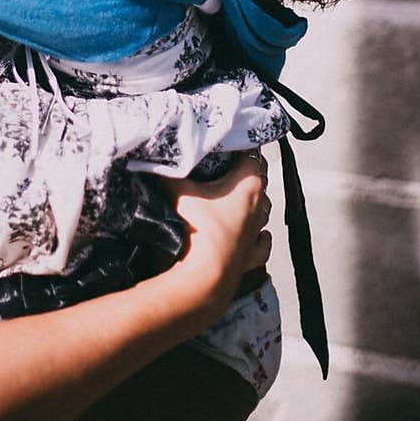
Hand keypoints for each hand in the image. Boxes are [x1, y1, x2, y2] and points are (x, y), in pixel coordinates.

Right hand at [160, 151, 271, 328]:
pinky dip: (260, 236)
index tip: (228, 144)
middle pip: (260, 179)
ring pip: (264, 209)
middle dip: (245, 172)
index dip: (240, 147)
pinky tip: (256, 234)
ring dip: (254, 203)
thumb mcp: (179, 192)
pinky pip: (262, 242)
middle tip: (225, 168)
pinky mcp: (253, 256)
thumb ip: (168, 173)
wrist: (205, 276)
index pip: (252, 154)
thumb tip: (155, 159)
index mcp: (248, 184)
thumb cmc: (197, 228)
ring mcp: (257, 232)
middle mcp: (259, 205)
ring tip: (236, 199)